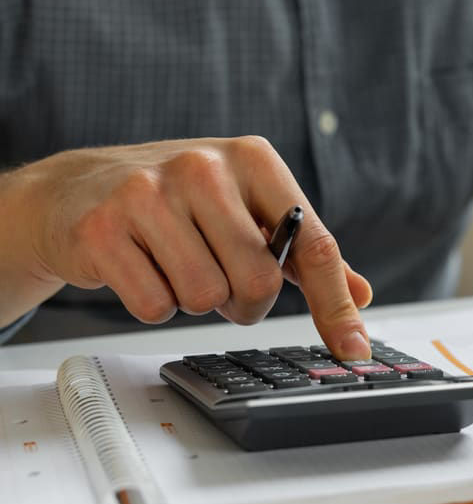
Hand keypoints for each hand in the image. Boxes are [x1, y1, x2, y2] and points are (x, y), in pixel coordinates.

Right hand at [0, 137, 373, 357]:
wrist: (76, 188)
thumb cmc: (177, 200)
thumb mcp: (247, 206)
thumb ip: (304, 252)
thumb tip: (360, 294)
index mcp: (254, 159)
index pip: (313, 244)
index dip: (335, 304)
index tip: (353, 349)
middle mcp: (204, 167)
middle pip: (259, 281)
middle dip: (244, 300)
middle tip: (220, 278)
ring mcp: (149, 194)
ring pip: (206, 297)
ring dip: (196, 300)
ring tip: (175, 264)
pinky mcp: (103, 229)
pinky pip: (154, 306)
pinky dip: (153, 303)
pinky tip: (141, 267)